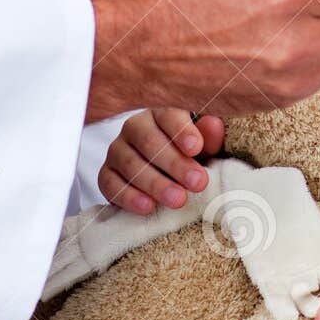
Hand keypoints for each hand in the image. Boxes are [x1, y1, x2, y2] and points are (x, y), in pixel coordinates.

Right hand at [100, 108, 225, 214]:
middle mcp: (135, 127)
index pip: (168, 115)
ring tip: (178, 199)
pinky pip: (111, 184)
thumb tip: (214, 124)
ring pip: (131, 164)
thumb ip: (209, 136)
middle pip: (149, 141)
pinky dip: (129, 196)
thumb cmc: (189, 156)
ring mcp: (117, 150)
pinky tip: (148, 207)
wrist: (167, 179)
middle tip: (197, 182)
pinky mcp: (106, 174)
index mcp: (161, 113)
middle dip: (175, 164)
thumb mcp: (205, 146)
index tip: (196, 148)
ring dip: (156, 184)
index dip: (182, 131)